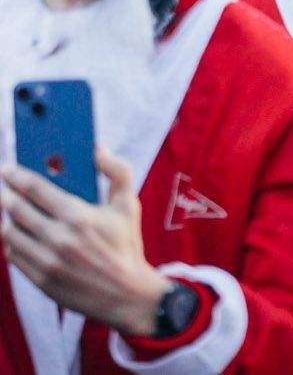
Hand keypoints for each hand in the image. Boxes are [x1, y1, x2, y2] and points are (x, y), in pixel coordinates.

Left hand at [0, 150, 170, 336]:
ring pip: (10, 233)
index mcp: (79, 216)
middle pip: (16, 209)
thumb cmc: (126, 245)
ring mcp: (46, 261)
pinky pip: (13, 255)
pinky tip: (17, 235)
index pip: (35, 189)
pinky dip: (12, 242)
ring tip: (10, 211)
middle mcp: (58, 238)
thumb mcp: (129, 205)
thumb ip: (117, 171)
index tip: (7, 169)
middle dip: (5, 195)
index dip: (16, 176)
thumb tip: (96, 149)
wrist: (125, 294)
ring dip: (7, 219)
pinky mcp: (39, 279)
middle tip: (4, 188)